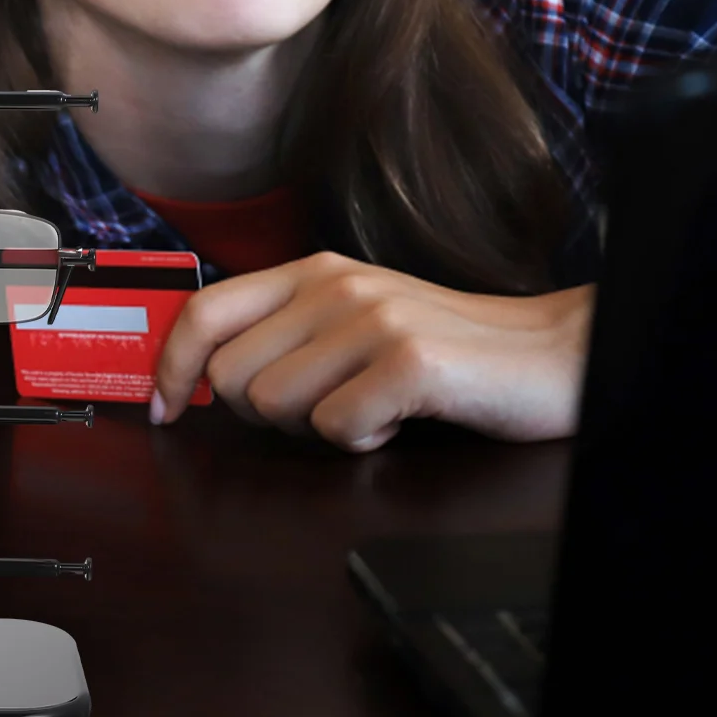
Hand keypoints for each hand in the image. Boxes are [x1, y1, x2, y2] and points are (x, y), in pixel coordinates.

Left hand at [152, 251, 594, 451]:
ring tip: (369, 408)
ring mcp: (372, 320)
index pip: (204, 311)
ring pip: (275, 407)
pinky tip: (397, 422)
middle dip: (266, 414)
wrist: (554, 353)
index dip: (171, 366)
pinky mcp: (410, 363)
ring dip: (318, 429)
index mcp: (312, 273)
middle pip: (231, 379)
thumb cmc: (445, 349)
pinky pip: (337, 430)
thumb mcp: (354, 320)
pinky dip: (364, 442)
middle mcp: (335, 286)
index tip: (163, 409)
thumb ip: (286, 332)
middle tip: (326, 407)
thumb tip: (200, 372)